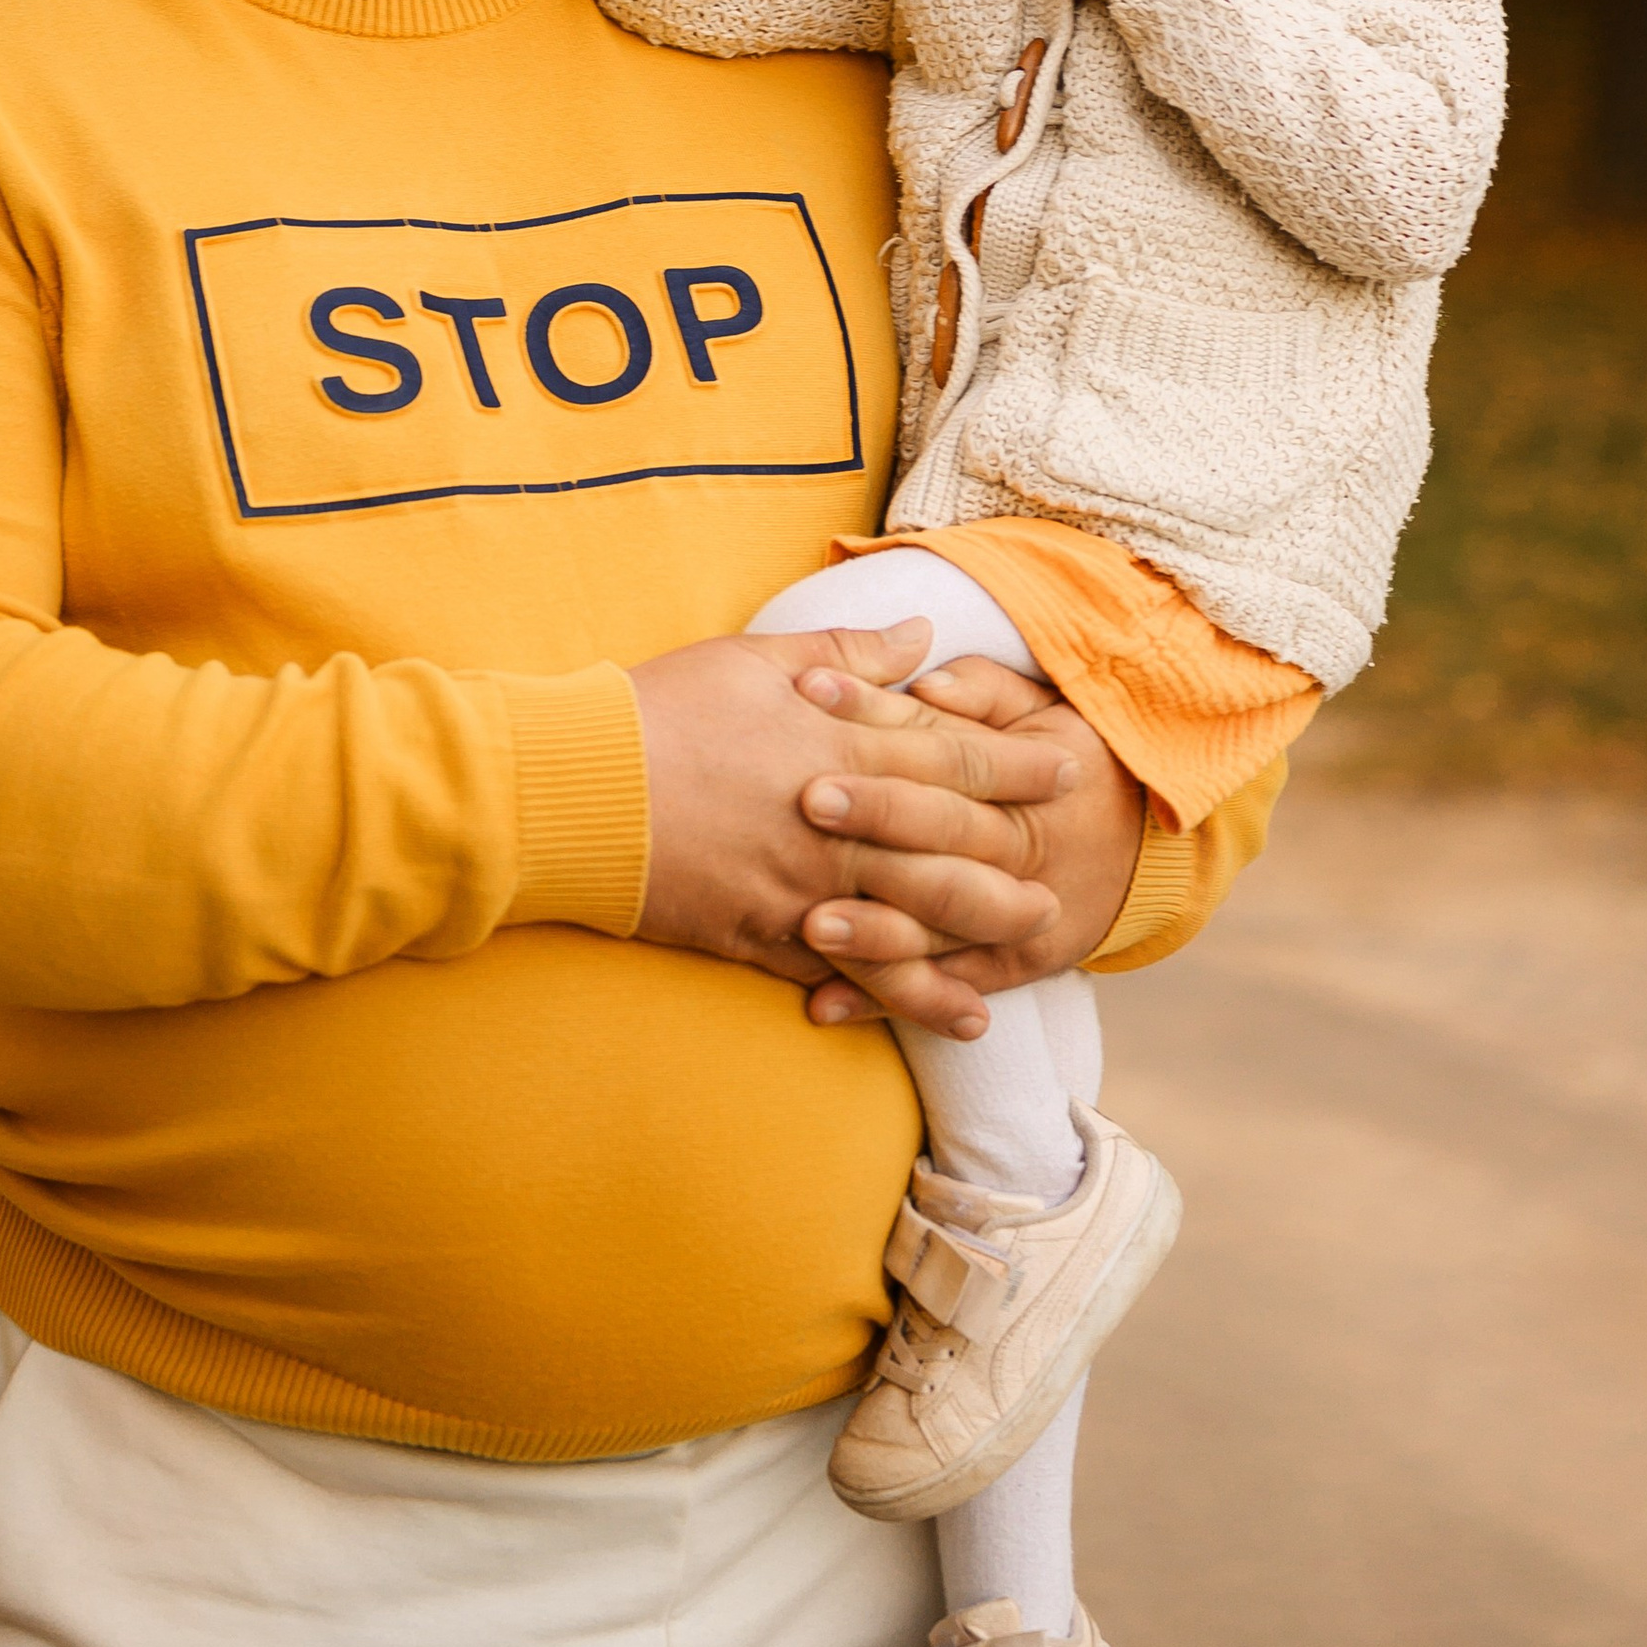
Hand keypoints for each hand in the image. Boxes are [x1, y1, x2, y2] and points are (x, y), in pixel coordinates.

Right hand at [631, 625, 1078, 1038]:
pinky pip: (853, 974)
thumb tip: (923, 635)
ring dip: (980, 936)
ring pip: (917, 921)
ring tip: (1031, 948)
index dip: (1018, 764)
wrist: (579, 790)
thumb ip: (850, 656)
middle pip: (954, 847)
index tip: (1067, 767)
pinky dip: (906, 995)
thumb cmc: (664, 709)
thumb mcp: (757, 659)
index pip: (957, 754)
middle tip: (1067, 873)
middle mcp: (840, 823)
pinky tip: (951, 1011)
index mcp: (843, 746)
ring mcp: (807, 888)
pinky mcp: (767, 937)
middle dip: (1017, 860)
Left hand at [789, 659, 1148, 1026]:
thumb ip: (984, 689)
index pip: (944, 748)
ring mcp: (1011, 918)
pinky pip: (941, 988)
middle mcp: (1018, 850)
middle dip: (875, 816)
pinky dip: (882, 1000)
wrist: (1146, 854)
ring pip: (940, 925)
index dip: (876, 717)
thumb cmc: (1074, 763)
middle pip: (943, 832)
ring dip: (873, 930)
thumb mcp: (1047, 712)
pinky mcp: (1005, 969)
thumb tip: (927, 681)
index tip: (810, 692)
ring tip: (809, 924)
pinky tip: (821, 1006)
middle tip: (806, 800)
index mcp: (1024, 781)